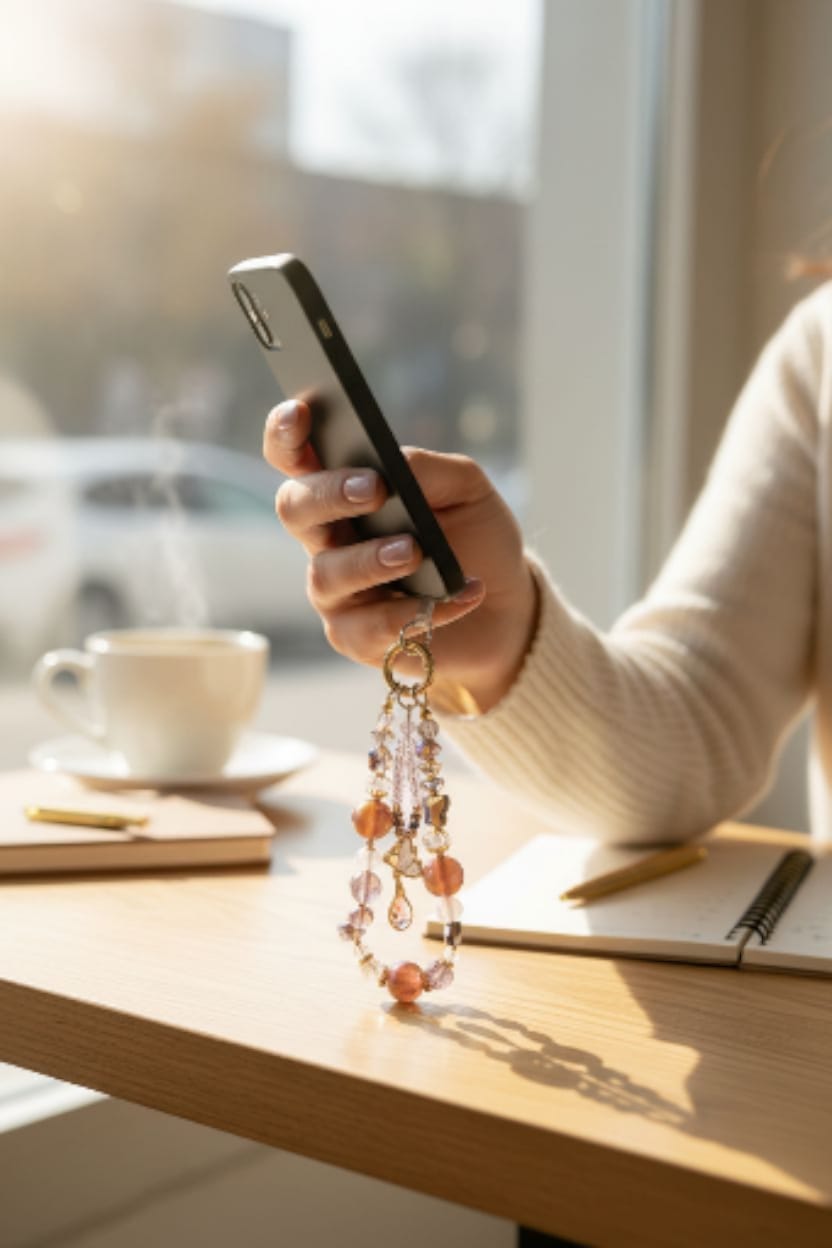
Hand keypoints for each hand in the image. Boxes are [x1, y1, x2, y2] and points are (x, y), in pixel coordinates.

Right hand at [263, 399, 538, 712]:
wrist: (505, 605)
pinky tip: (461, 594)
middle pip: (294, 508)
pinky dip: (419, 609)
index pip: (294, 456)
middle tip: (373, 488)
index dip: (286, 434)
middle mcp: (327, 538)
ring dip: (369, 560)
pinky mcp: (356, 637)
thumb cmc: (475, 537)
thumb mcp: (468, 489)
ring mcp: (337, 590)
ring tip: (414, 552)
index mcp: (344, 489)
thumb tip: (394, 464)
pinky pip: (371, 626)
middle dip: (328, 494)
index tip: (302, 412)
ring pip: (327, 574)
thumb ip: (429, 469)